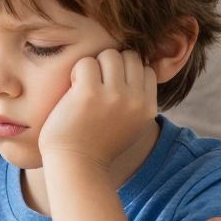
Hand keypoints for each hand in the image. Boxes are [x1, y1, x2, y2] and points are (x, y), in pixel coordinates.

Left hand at [37, 49, 157, 171]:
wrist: (76, 165)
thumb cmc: (97, 144)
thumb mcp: (130, 125)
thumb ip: (137, 101)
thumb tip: (140, 68)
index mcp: (147, 108)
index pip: (145, 69)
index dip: (126, 72)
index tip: (110, 86)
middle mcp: (135, 100)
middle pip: (129, 57)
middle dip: (110, 65)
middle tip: (95, 84)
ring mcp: (114, 95)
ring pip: (109, 55)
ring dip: (93, 66)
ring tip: (84, 86)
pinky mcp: (89, 93)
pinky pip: (86, 63)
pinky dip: (76, 72)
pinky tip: (72, 90)